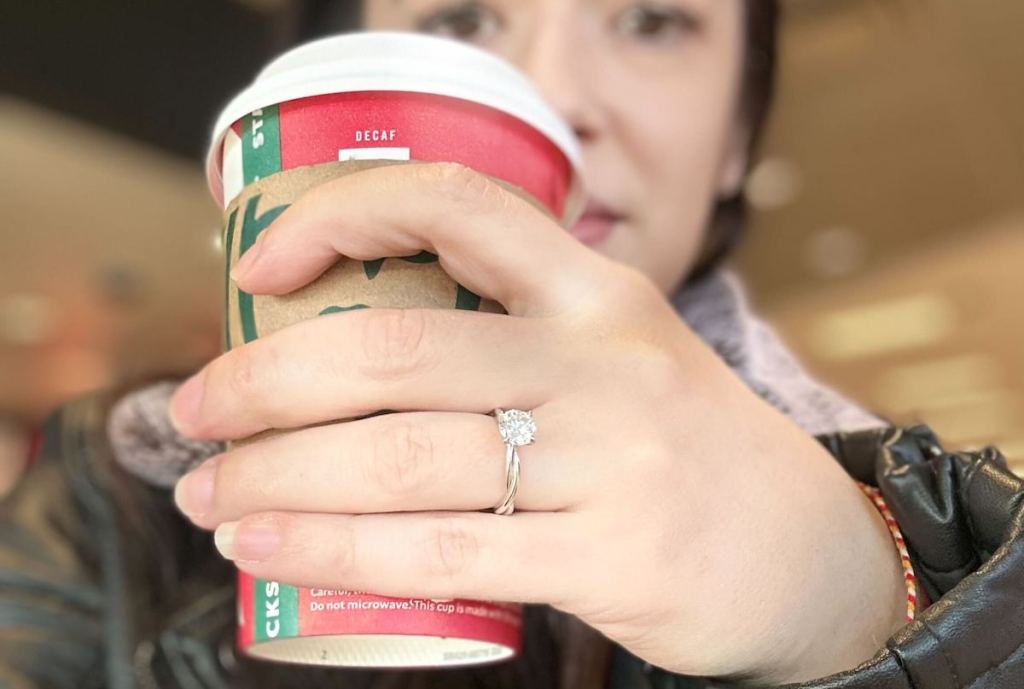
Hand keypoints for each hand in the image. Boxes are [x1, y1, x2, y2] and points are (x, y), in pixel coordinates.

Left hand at [169, 162, 906, 682]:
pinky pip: (439, 553)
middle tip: (199, 413)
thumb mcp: (616, 357)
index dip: (342, 217)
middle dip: (264, 382)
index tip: (261, 267)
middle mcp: (602, 361)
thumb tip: (347, 365)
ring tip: (216, 495)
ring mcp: (609, 460)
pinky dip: (334, 550)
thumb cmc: (682, 446)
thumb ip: (510, 343)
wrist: (809, 549)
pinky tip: (273, 550)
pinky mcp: (609, 557)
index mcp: (598, 291)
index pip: (459, 206)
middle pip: (395, 351)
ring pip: (401, 459)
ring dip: (278, 476)